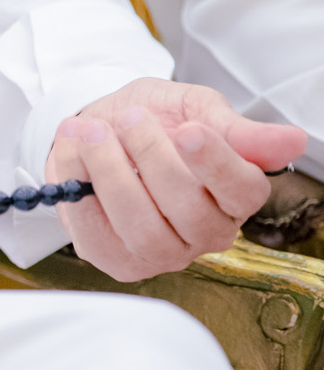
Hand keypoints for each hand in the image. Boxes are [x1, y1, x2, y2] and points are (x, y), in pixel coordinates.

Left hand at [44, 77, 305, 280]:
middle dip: (154, 160)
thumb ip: (236, 129)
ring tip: (91, 132)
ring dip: (112, 176)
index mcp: (235, 194)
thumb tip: (294, 140)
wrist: (99, 128)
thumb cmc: (156, 119)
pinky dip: (79, 190)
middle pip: (191, 212)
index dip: (217, 164)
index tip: (189, 131)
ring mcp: (162, 253)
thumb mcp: (195, 108)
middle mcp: (205, 232)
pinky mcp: (118, 260)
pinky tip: (74, 152)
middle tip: (130, 119)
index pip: (242, 191)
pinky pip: (99, 237)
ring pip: (145, 231)